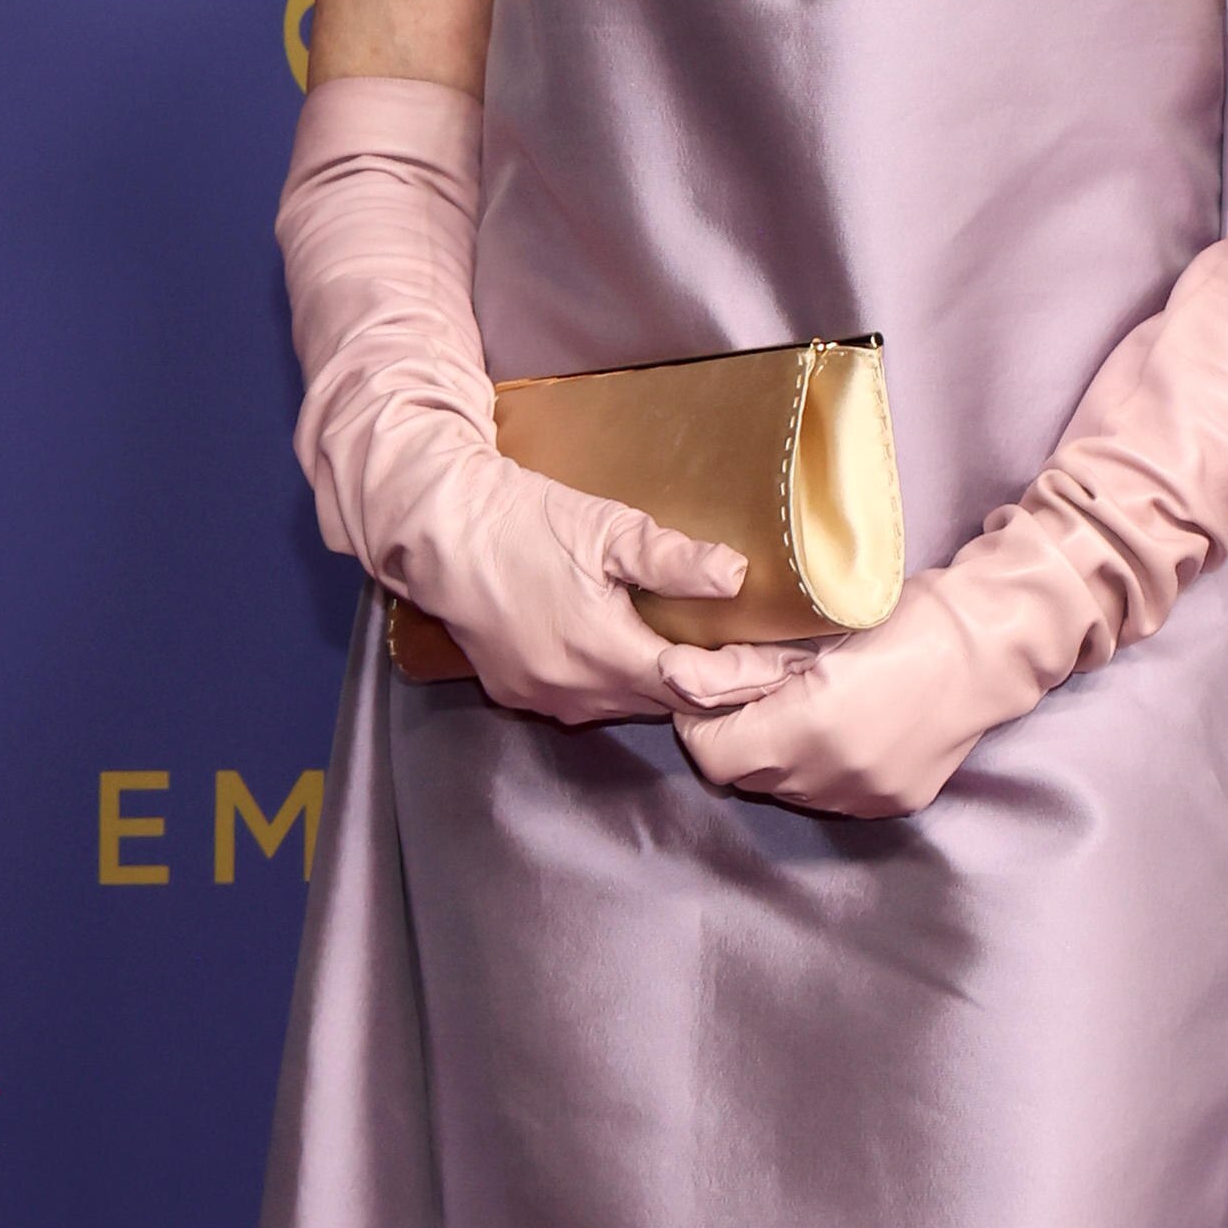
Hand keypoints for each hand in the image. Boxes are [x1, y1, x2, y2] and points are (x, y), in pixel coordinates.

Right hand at [401, 464, 783, 729]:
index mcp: (607, 654)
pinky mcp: (517, 693)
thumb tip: (737, 578)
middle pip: (669, 703)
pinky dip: (619, 684)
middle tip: (763, 663)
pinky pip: (587, 701)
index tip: (790, 662)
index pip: (700, 686)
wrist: (437, 532)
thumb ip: (673, 560)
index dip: (750, 676)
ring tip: (708, 661)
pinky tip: (633, 657)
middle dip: (718, 687)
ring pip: (627, 705)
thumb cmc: (522, 521)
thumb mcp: (605, 529)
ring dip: (667, 688)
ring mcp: (545, 699)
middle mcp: (578, 692)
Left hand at [674, 577, 1009, 818]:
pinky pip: (830, 797)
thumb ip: (742, 666)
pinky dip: (821, 770)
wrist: (989, 646)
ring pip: (786, 791)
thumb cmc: (905, 620)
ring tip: (805, 711)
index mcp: (808, 727)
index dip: (701, 724)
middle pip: (746, 777)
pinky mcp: (891, 803)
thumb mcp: (815, 631)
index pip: (712, 754)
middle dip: (739, 740)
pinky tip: (844, 732)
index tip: (712, 694)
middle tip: (757, 697)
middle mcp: (832, 776)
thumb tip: (676, 677)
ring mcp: (864, 797)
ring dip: (780, 758)